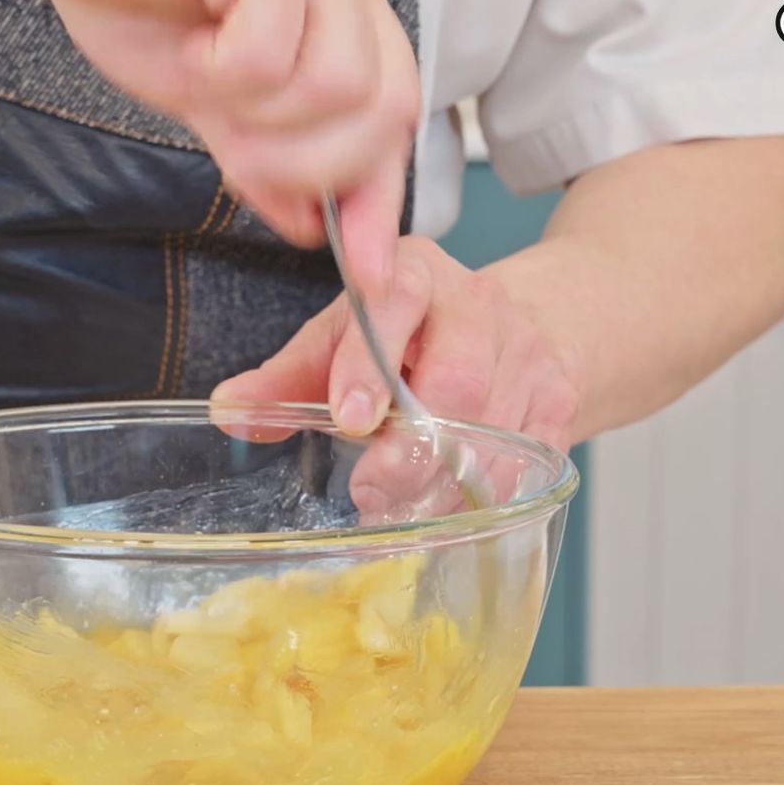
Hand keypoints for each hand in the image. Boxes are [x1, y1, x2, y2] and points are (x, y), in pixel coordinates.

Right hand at [44, 0, 419, 292]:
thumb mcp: (208, 99)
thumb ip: (266, 160)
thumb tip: (311, 226)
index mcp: (340, 10)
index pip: (395, 111)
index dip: (381, 198)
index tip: (369, 271)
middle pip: (384, 110)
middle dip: (305, 162)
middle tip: (236, 145)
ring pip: (336, 87)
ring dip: (251, 107)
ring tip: (202, 63)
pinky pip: (265, 58)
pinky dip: (213, 69)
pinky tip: (190, 23)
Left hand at [213, 236, 581, 515]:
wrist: (505, 326)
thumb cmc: (406, 335)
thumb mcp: (339, 340)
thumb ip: (282, 379)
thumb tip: (229, 411)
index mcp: (412, 275)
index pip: (396, 305)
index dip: (372, 366)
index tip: (351, 418)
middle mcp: (476, 304)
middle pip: (457, 379)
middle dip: (411, 445)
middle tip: (372, 490)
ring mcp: (524, 352)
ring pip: (494, 430)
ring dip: (443, 482)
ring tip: (403, 509)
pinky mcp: (555, 400)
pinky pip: (526, 459)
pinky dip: (484, 494)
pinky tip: (450, 505)